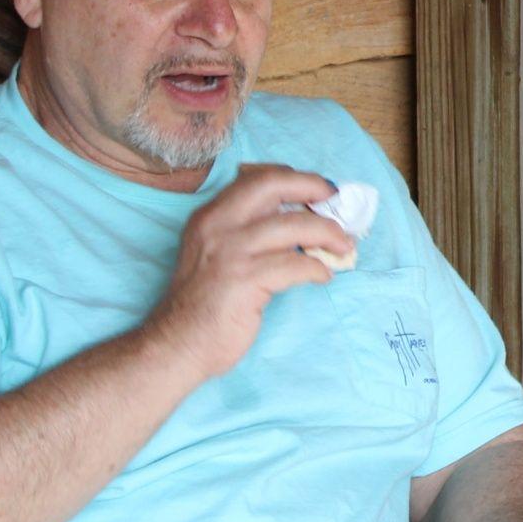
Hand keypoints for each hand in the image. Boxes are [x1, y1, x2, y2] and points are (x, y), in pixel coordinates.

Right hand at [146, 164, 354, 379]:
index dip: (294, 178)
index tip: (319, 188)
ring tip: (344, 246)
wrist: (178, 343)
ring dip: (328, 233)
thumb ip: (247, 231)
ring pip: (294, 226)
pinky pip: (296, 265)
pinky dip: (317, 268)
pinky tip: (322, 275)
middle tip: (336, 200)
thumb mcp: (215, 253)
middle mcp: (218, 226)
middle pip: (273, 187)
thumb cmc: (204, 302)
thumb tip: (299, 218)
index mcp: (211, 216)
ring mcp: (231, 252)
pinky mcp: (245, 281)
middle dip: (312, 187)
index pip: (256, 179)